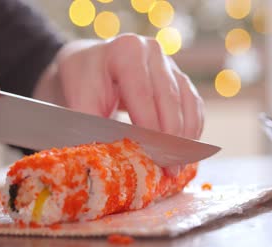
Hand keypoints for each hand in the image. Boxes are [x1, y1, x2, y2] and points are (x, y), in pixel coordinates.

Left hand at [35, 34, 204, 174]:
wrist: (90, 66)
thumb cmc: (83, 85)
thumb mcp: (78, 101)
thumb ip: (91, 127)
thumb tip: (104, 158)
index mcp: (125, 51)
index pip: (143, 94)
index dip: (151, 128)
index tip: (154, 158)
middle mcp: (151, 52)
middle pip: (169, 99)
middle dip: (171, 138)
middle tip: (170, 170)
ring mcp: (168, 63)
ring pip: (187, 102)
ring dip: (186, 137)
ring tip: (178, 166)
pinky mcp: (178, 78)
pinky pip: (193, 105)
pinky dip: (192, 130)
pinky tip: (186, 151)